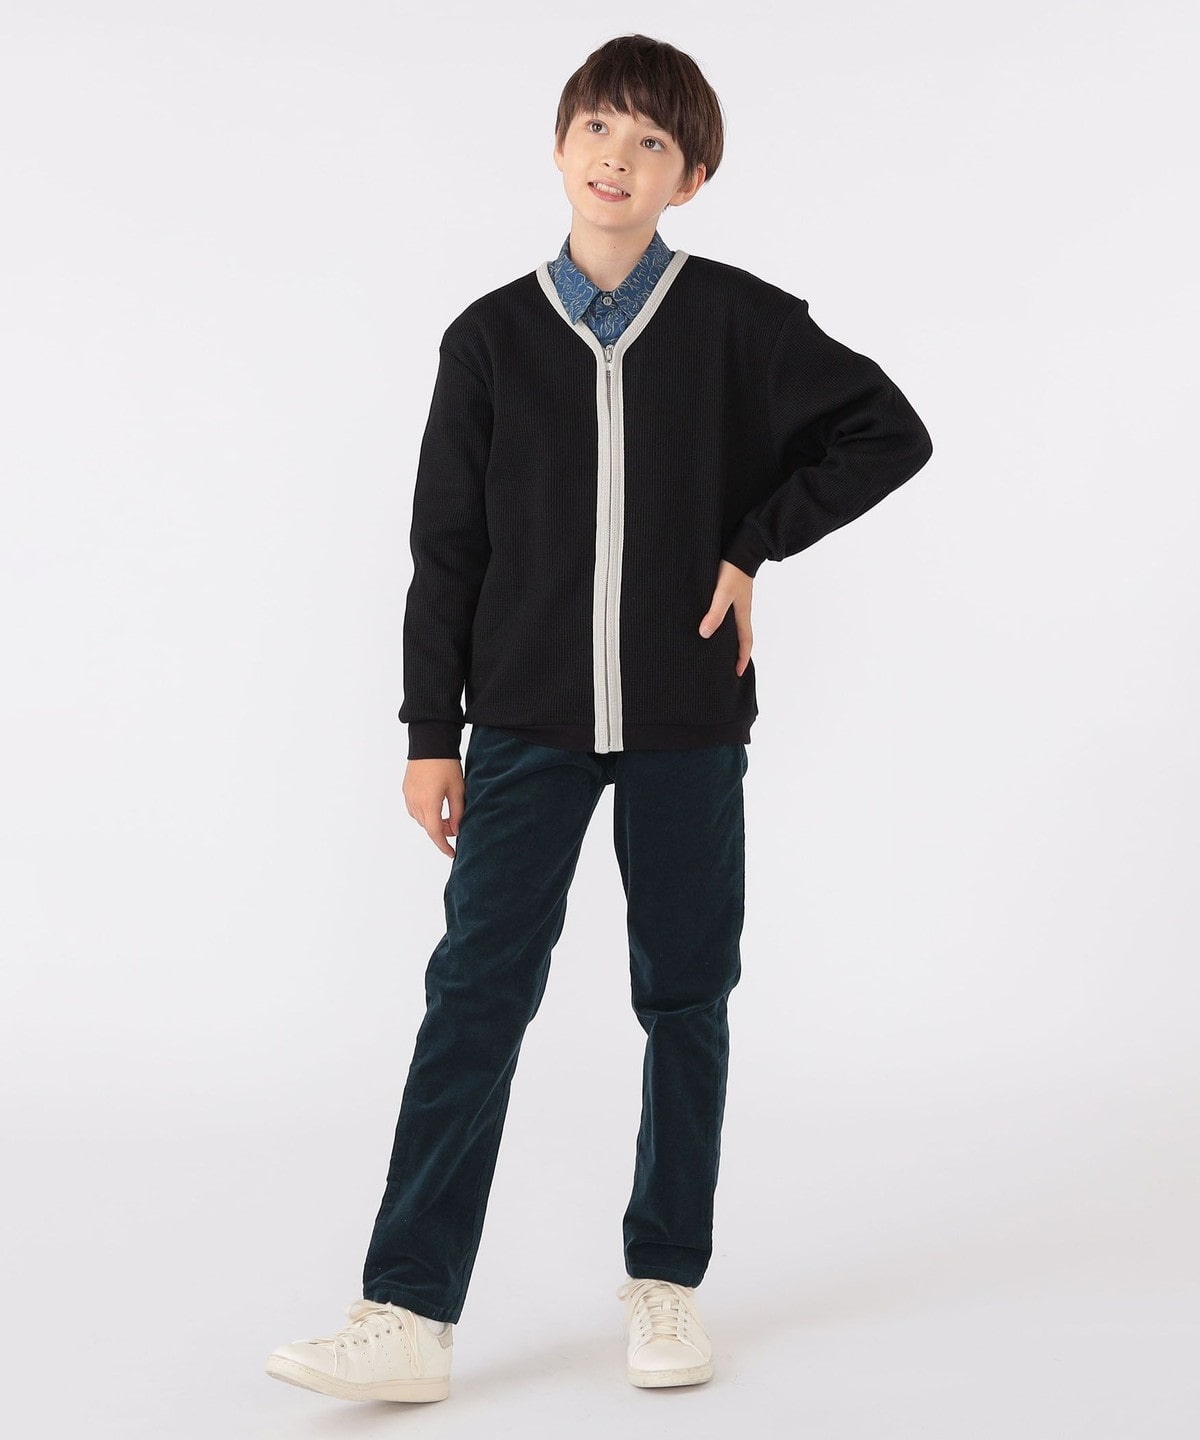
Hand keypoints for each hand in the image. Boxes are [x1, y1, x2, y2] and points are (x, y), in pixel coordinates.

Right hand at [404, 758, 465, 857]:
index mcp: (429, 803)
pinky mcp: (406, 790)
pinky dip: (424, 813)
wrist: (430, 742)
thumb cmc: (446, 764)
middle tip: (456, 827)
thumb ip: (458, 812)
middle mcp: (415, 802)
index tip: (452, 853)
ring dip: (432, 822)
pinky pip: (414, 809)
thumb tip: (456, 830)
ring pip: (420, 819)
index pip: (435, 833)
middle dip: (441, 831)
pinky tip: (435, 806)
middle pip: (427, 827)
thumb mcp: (458, 789)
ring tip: (447, 815)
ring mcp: (408, 796)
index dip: (444, 846)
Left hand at [698, 560, 753, 675]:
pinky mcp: (732, 592)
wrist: (742, 547)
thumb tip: (705, 634)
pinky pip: (729, 613)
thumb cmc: (733, 570)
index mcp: (742, 613)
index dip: (742, 658)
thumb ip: (715, 613)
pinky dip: (723, 623)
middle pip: (741, 636)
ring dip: (729, 638)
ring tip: (719, 648)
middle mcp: (742, 609)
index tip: (738, 673)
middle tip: (729, 666)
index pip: (746, 642)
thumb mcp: (723, 593)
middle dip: (736, 652)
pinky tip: (712, 621)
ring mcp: (737, 600)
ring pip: (735, 625)